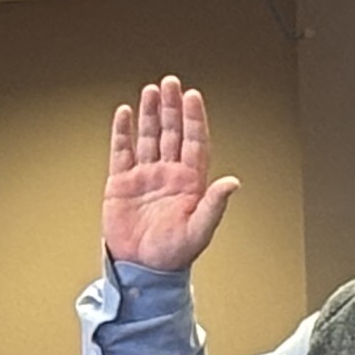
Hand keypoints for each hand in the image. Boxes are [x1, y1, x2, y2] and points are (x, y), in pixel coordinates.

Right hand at [104, 76, 239, 271]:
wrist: (142, 270)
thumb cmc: (174, 255)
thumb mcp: (199, 230)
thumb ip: (214, 204)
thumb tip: (232, 183)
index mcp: (190, 183)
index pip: (194, 142)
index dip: (194, 119)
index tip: (193, 97)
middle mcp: (169, 175)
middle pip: (172, 133)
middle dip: (172, 108)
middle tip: (171, 83)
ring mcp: (145, 177)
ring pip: (149, 137)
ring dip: (151, 114)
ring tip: (151, 91)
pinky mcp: (122, 184)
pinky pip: (122, 152)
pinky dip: (122, 132)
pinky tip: (124, 114)